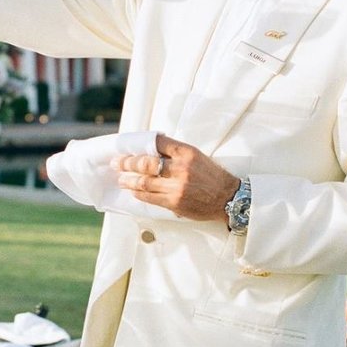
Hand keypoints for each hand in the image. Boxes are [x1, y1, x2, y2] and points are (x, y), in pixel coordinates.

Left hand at [111, 133, 240, 221]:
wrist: (229, 198)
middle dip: (128, 163)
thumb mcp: (197, 156)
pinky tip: (133, 191)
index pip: (157, 144)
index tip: (128, 147)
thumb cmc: (212, 176)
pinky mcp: (175, 202)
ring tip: (121, 179)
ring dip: (129, 180)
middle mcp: (181, 168)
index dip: (140, 146)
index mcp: (186, 153)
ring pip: (145, 182)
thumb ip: (175, 152)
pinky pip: (151, 198)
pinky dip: (139, 194)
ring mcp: (177, 187)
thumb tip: (152, 149)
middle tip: (117, 163)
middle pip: (146, 163)